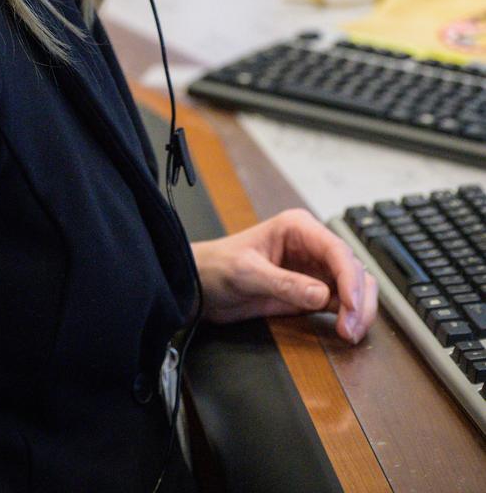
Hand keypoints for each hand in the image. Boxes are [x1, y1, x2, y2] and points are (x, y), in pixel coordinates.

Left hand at [192, 208, 377, 343]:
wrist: (202, 286)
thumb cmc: (218, 267)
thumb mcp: (247, 273)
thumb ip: (284, 284)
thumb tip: (323, 296)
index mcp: (298, 228)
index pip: (336, 250)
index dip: (349, 278)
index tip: (350, 305)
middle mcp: (312, 245)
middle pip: (353, 268)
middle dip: (358, 298)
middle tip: (350, 329)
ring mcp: (315, 269)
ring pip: (354, 286)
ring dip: (359, 309)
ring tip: (349, 334)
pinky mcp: (313, 291)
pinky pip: (342, 302)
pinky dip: (350, 316)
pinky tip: (346, 331)